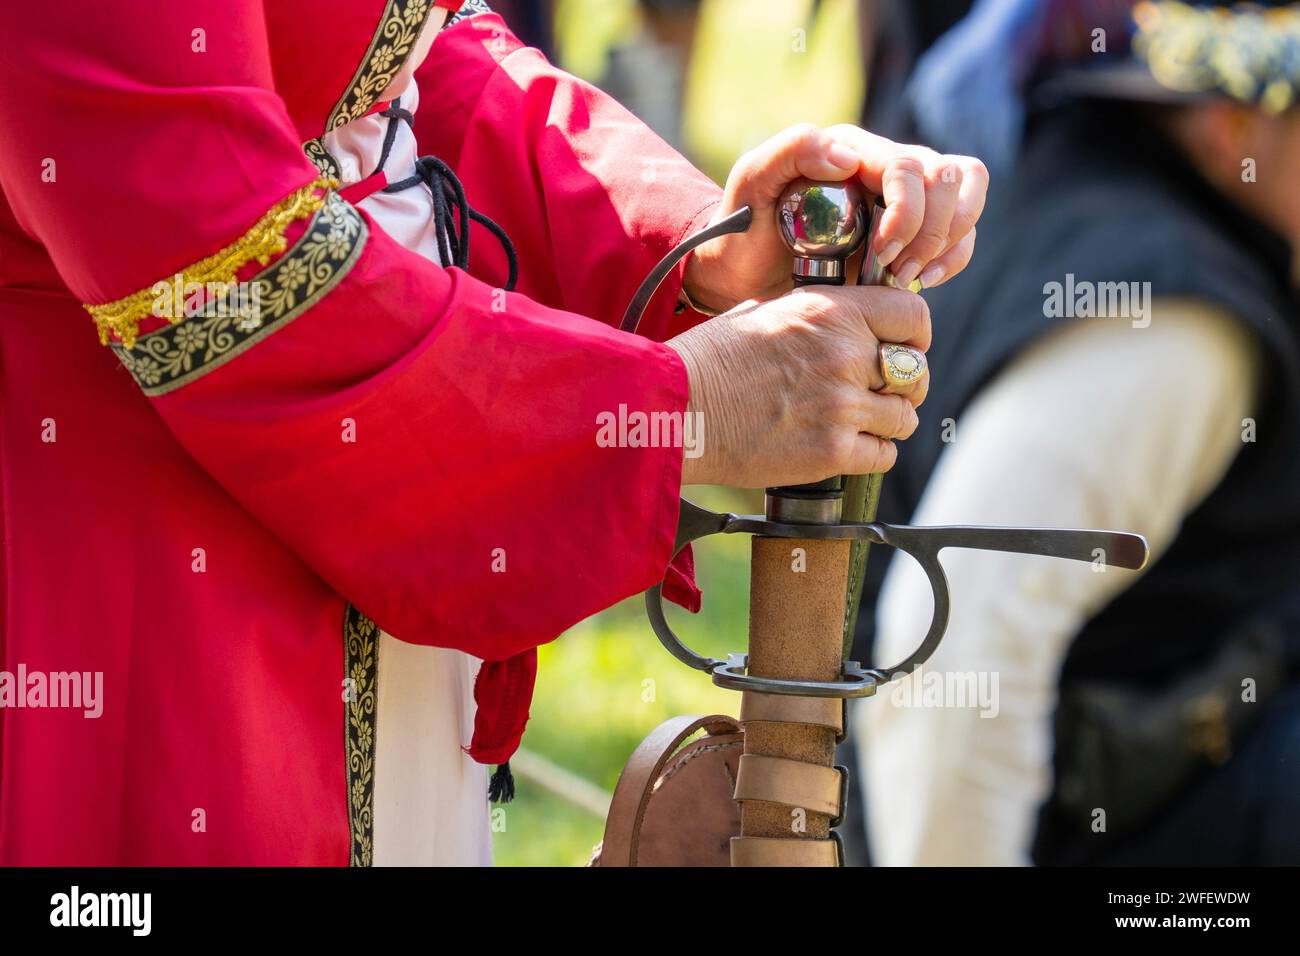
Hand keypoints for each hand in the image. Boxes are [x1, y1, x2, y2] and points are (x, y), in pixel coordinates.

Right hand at [665, 284, 929, 487]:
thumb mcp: (764, 312)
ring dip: (886, 423)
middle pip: (915, 372)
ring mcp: (842, 405)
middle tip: (880, 394)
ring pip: (904, 418)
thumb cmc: (708, 360)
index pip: (913, 314)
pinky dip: (871, 454)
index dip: (915, 334)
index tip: (906, 346)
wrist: (677, 408)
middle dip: (903, 385)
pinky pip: (884, 455)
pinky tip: (844, 448)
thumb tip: (842, 322)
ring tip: (857, 424)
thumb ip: (815, 316)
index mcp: (832, 311)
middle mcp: (845, 354)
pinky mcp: (832, 452)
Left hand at [683, 124, 988, 311]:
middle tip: (895, 270)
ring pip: (965, 197)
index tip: (883, 252)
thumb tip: (850, 157)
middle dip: (932, 230)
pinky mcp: (914, 230)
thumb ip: (791, 150)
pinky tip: (924, 279)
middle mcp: (885, 166)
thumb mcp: (751, 182)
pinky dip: (953, 257)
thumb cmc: (742, 226)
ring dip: (948, 242)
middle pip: (948, 178)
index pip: (908, 166)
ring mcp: (904, 198)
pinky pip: (960, 233)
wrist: (741, 271)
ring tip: (909, 276)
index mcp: (853, 148)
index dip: (908, 211)